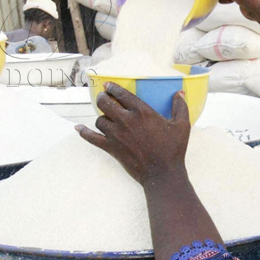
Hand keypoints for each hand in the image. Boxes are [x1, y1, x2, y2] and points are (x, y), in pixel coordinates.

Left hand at [75, 84, 189, 185]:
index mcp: (142, 112)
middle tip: (103, 98)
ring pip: (99, 119)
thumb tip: (179, 93)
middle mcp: (126, 120)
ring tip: (104, 116)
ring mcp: (116, 134)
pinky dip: (83, 132)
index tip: (108, 85)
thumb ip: (180, 107)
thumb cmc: (173, 149)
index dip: (112, 87)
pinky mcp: (111, 148)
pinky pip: (91, 137)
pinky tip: (78, 128)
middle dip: (102, 98)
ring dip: (101, 116)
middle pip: (105, 103)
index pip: (121, 94)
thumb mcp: (182, 125)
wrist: (162, 173)